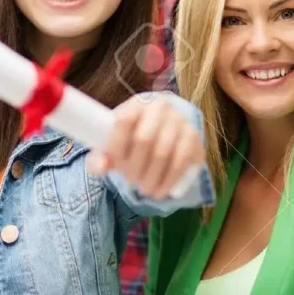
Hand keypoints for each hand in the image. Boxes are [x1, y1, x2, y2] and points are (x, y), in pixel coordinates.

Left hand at [88, 97, 203, 199]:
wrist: (164, 135)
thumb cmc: (133, 140)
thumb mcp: (115, 144)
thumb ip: (102, 156)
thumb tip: (99, 167)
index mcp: (137, 103)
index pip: (124, 120)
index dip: (116, 146)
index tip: (114, 165)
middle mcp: (161, 107)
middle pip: (144, 139)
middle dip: (135, 166)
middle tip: (131, 181)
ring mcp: (180, 120)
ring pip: (163, 153)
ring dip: (151, 177)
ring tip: (144, 190)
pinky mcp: (194, 136)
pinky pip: (182, 161)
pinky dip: (169, 180)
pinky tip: (160, 191)